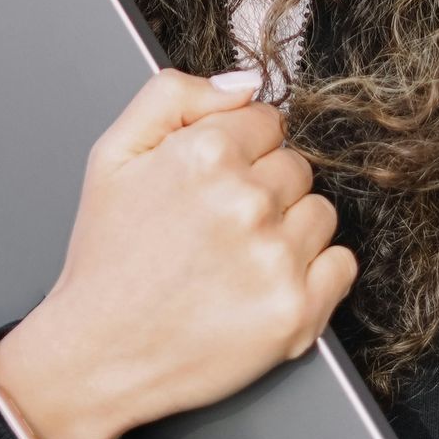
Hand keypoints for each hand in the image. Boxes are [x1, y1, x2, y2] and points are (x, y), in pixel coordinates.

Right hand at [0, 69, 355, 438]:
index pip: (268, 122)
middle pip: (297, 166)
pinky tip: (266, 285)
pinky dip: (315, 276)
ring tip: (236, 261)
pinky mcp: (296, 312)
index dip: (239, 151)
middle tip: (218, 228)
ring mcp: (275, 259)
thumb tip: (246, 84)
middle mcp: (246, 201)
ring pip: (320, 213)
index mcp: (204, 152)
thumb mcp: (113, 153)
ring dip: (289, 231)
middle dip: (265, 189)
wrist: (97, 354)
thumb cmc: (106, 257)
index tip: (212, 182)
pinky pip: (341, 266)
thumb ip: (173, 96)